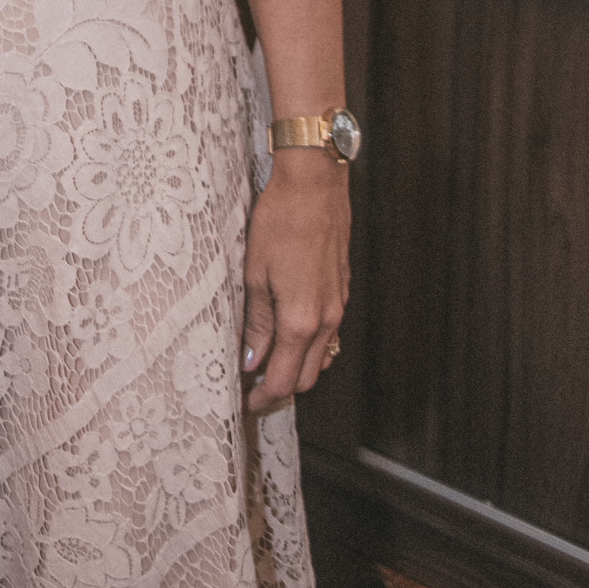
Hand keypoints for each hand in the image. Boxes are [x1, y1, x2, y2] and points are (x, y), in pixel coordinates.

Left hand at [241, 149, 349, 413]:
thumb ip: (257, 324)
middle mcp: (325, 321)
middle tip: (252, 387)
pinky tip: (288, 332)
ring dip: (296, 368)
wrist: (314, 184)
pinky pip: (328, 333)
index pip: (283, 381)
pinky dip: (309, 345)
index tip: (246, 402)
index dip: (263, 398)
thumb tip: (252, 361)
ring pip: (319, 357)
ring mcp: (337, 306)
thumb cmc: (280, 221)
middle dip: (280, 390)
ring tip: (267, 361)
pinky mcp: (342, 290)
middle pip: (305, 378)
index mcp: (300, 321)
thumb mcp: (255, 273)